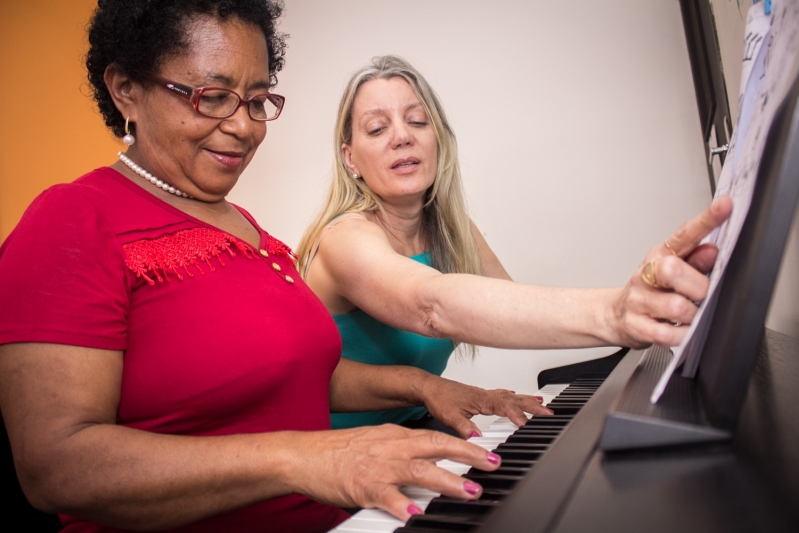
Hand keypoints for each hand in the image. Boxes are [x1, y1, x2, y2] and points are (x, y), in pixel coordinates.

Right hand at [291, 424, 500, 521]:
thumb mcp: (376, 443)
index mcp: (395, 436)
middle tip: (493, 464)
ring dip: (447, 481)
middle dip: (468, 455)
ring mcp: (378, 466)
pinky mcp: (363, 485)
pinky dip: (402, 504)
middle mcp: (391, 447)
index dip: (464, 444)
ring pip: (419, 470)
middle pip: (436, 446)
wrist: (304, 454)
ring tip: (470, 491)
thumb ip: (402, 452)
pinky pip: (386, 496)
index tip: (488, 452)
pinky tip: (415, 513)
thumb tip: (429, 464)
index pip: (436, 436)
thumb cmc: (337, 452)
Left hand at [420, 375, 550, 437]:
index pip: (504, 406)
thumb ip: (464, 427)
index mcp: (481, 399)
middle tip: (548, 413)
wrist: (427, 387)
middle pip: (514, 399)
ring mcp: (484, 395)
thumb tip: (477, 439)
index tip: (527, 425)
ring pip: (510, 396)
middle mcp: (485, 395)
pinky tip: (517, 397)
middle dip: (532, 406)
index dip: (517, 415)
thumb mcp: (449, 416)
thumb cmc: (438, 398)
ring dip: (527, 400)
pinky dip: (514, 397)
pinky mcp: (481, 396)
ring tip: (542, 404)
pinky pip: (503, 395)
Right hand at [610, 196, 732, 347]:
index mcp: (660, 255)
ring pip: (676, 307)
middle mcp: (646, 274)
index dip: (706, 220)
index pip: (684, 235)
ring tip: (691, 316)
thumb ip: (697, 260)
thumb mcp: (673, 271)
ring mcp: (639, 300)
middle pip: (673, 270)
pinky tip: (683, 331)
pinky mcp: (637, 326)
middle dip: (698, 286)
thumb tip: (713, 250)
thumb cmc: (650, 291)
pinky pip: (668, 334)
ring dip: (694, 316)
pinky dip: (683, 335)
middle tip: (702, 295)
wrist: (614, 315)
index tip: (725, 206)